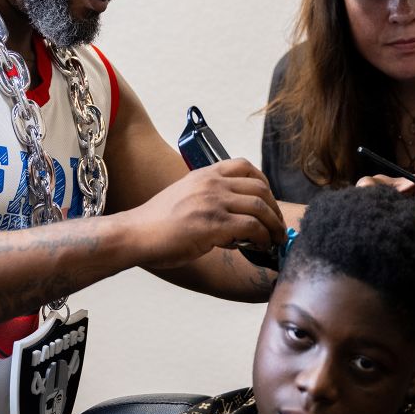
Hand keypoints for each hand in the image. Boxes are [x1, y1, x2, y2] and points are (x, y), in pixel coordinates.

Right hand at [128, 158, 286, 270]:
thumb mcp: (185, 197)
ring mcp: (213, 202)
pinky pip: (252, 227)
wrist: (136, 234)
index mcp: (204, 174)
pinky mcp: (213, 224)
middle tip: (278, 227)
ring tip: (275, 240)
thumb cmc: (157, 223)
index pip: (245, 166)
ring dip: (274, 226)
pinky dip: (263, 238)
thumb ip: (209, 199)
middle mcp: (211, 183)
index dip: (264, 183)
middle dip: (274, 209)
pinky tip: (260, 247)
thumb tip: (236, 220)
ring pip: (260, 207)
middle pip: (260, 187)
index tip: (268, 202)